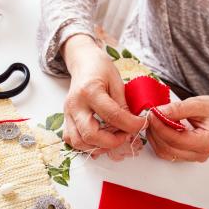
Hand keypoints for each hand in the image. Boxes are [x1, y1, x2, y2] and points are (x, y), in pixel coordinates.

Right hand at [61, 34, 144, 153]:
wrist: (83, 62)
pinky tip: (98, 140)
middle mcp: (76, 105)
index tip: (142, 124)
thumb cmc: (100, 68)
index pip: (113, 116)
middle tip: (125, 135)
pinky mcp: (66, 118)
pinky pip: (71, 139)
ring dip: (98, 146)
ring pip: (78, 142)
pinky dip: (85, 145)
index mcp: (90, 91)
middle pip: (90, 134)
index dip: (131, 125)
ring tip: (113, 138)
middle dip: (112, 142)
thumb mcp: (116, 81)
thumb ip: (122, 104)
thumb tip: (132, 124)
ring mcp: (68, 113)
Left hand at [146, 96, 208, 161]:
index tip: (152, 115)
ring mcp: (193, 157)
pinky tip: (158, 128)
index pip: (177, 139)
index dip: (161, 127)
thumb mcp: (197, 104)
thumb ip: (178, 109)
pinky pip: (166, 152)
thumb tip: (159, 113)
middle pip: (169, 148)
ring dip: (155, 137)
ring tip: (153, 121)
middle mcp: (200, 154)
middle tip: (150, 116)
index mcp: (207, 141)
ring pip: (165, 153)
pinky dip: (158, 141)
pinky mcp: (185, 156)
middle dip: (156, 131)